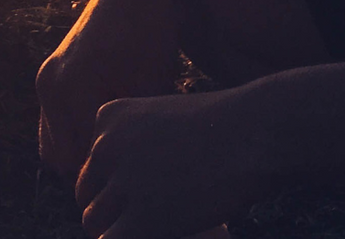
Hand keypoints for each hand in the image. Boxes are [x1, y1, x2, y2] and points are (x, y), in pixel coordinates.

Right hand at [37, 0, 182, 179]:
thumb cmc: (151, 32)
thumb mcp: (150, 85)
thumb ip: (135, 131)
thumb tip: (139, 175)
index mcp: (71, 87)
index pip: (80, 162)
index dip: (105, 182)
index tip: (132, 191)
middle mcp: (50, 85)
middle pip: (62, 160)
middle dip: (91, 175)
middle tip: (127, 181)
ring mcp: (46, 80)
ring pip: (53, 147)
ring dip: (80, 158)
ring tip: (117, 160)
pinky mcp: (51, 77)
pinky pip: (54, 126)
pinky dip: (74, 139)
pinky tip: (106, 137)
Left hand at [74, 88, 275, 238]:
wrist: (256, 133)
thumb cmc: (228, 127)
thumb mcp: (169, 121)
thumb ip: (139, 145)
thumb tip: (123, 190)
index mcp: (109, 117)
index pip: (94, 163)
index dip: (118, 183)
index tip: (153, 186)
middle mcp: (106, 146)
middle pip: (87, 192)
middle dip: (113, 208)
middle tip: (152, 213)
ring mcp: (121, 182)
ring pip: (94, 220)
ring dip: (120, 228)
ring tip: (155, 224)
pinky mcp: (140, 219)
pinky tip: (158, 234)